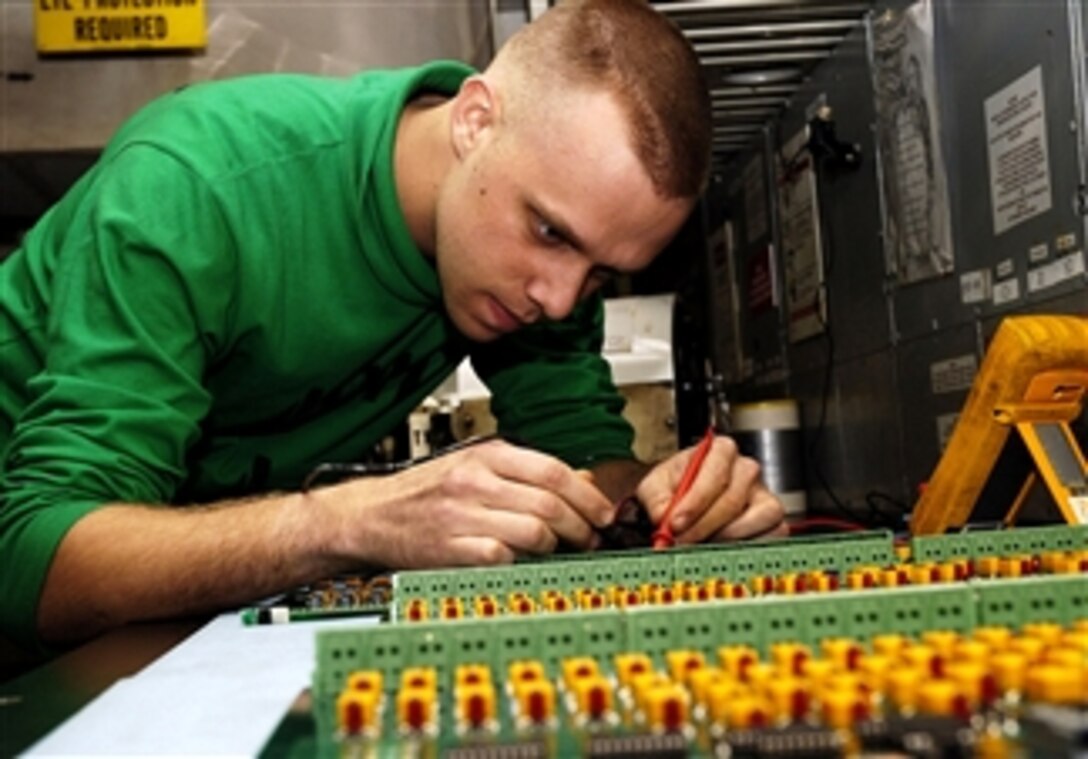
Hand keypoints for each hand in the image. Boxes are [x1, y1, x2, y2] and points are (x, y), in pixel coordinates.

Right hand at [325, 439, 614, 567]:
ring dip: (554, 545)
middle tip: (588, 537)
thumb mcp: (476, 466)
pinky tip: (520, 560)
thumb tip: (580, 483)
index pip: (553, 470)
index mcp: (486, 455)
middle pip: (549, 503)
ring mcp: (461, 515)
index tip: (604, 513)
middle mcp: (475, 481)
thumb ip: (525, 472)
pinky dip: (519, 561)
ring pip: (532, 531)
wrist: (371, 514)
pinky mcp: (449, 548)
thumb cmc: (425, 491)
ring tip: (555, 549)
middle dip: (579, 525)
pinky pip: (501, 557)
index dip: (588, 495)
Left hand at [634, 436, 787, 543]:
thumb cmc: (675, 487)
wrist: (684, 500)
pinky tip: (724, 549)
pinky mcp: (773, 519)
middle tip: (682, 542)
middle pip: (732, 500)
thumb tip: (663, 517)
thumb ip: (656, 499)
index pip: (715, 474)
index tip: (675, 523)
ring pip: (760, 516)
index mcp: (720, 450)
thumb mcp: (655, 486)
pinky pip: (775, 534)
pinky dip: (750, 546)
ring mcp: (764, 493)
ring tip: (702, 545)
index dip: (695, 502)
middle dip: (703, 526)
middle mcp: (746, 469)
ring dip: (728, 537)